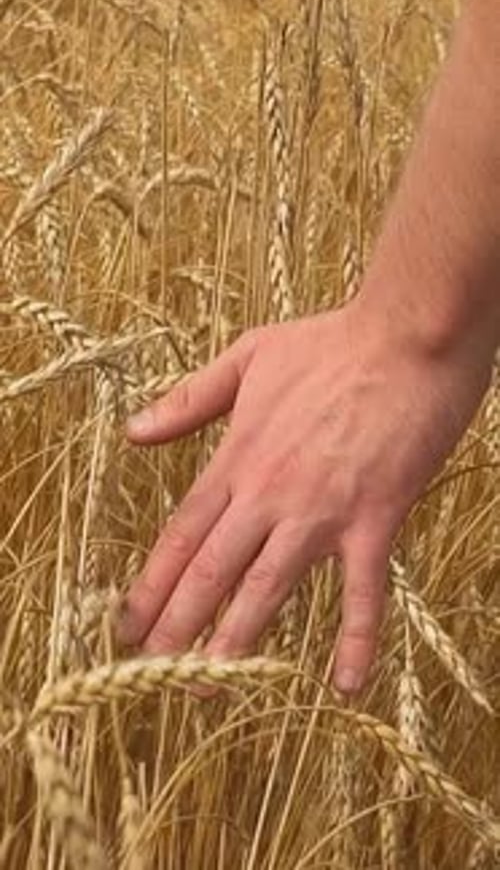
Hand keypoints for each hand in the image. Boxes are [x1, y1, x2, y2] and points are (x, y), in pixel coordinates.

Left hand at [116, 299, 488, 692]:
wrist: (409, 335)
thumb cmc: (333, 342)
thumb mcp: (249, 356)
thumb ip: (190, 399)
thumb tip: (133, 431)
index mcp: (239, 456)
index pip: (183, 532)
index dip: (152, 584)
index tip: (128, 624)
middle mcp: (270, 491)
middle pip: (211, 570)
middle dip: (176, 626)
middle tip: (151, 674)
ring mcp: (322, 509)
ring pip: (267, 587)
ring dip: (235, 640)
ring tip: (208, 685)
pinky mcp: (376, 517)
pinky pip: (363, 590)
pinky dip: (356, 638)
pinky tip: (346, 684)